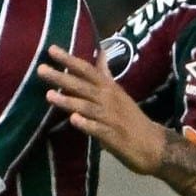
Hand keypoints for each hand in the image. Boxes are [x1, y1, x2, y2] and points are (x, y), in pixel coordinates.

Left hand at [37, 45, 170, 175]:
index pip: (87, 70)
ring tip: (49, 95)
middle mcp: (109, 99)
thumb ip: (105, 74)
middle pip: (83, 85)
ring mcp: (111, 118)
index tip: (51, 50)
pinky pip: (97, 129)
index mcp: (109, 88)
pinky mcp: (113, 137)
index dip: (70, 59)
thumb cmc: (131, 117)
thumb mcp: (118, 92)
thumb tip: (100, 52)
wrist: (154, 145)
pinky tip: (73, 120)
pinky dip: (86, 124)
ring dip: (69, 100)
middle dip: (62, 77)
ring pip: (87, 106)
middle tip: (40, 69)